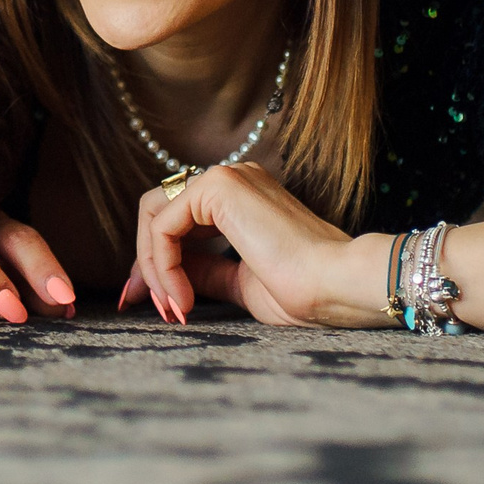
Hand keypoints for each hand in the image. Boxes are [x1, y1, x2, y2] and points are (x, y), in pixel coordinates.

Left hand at [124, 165, 384, 329]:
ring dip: (153, 266)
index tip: (160, 305)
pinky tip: (183, 297)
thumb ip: (205, 272)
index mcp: (242, 198)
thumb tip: (166, 278)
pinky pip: (163, 225)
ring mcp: (225, 177)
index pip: (178, 221)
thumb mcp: (240, 283)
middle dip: (146, 263)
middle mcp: (232, 178)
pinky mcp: (218, 185)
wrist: (337, 285)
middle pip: (159, 212)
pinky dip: (162, 264)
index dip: (158, 263)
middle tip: (150, 306)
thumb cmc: (306, 292)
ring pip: (155, 214)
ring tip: (174, 307)